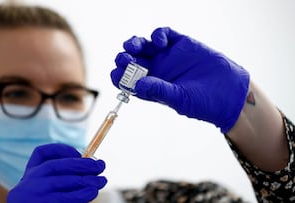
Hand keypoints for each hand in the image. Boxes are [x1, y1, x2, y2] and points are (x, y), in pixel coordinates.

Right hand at [7, 143, 106, 202]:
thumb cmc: (43, 198)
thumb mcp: (44, 182)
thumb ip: (60, 171)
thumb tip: (88, 164)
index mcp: (32, 170)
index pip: (41, 152)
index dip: (62, 149)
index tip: (80, 153)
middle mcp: (31, 180)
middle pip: (55, 166)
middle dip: (81, 164)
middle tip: (101, 165)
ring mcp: (36, 194)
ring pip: (61, 182)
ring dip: (85, 180)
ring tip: (101, 180)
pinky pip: (64, 199)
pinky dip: (80, 195)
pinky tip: (91, 192)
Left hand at [111, 27, 249, 132]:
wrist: (230, 93)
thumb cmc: (204, 103)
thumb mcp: (180, 99)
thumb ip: (159, 90)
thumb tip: (137, 84)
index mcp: (151, 87)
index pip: (127, 81)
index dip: (119, 77)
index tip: (116, 74)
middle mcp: (156, 71)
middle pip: (132, 61)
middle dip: (124, 58)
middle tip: (124, 59)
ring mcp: (167, 57)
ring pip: (143, 46)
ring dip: (135, 43)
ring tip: (135, 47)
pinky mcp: (180, 44)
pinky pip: (164, 35)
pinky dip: (158, 36)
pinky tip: (160, 43)